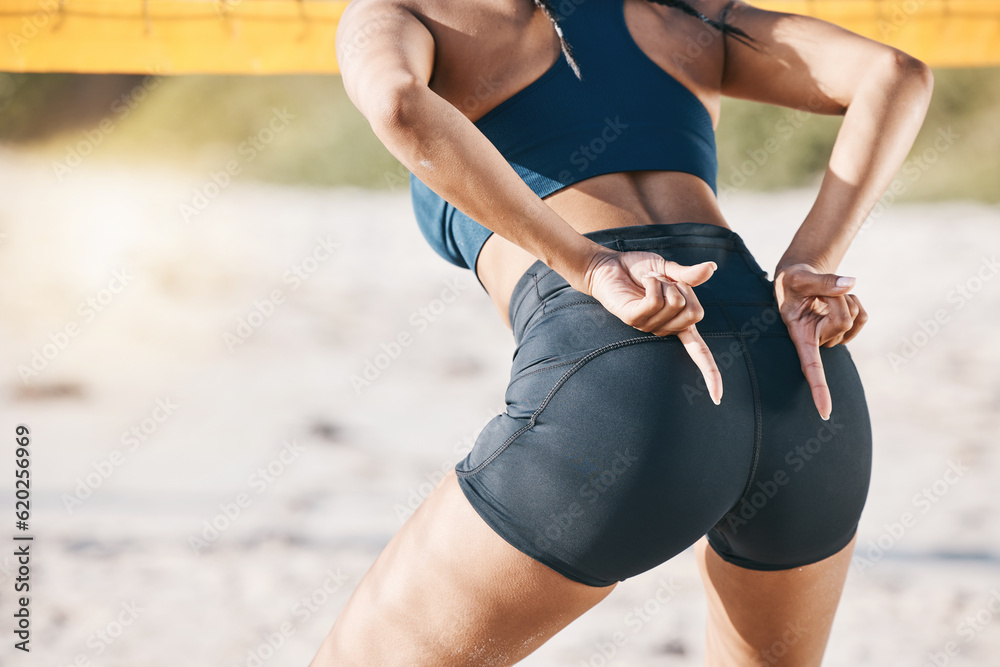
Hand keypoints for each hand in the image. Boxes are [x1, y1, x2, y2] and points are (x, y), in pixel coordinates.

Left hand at [583, 249, 722, 404]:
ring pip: (675, 304)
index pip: (699, 354)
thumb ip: (690, 275)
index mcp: (678, 322)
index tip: (718, 398)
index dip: (710, 374)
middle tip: (664, 282)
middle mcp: (664, 329)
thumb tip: (712, 268)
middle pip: (694, 313)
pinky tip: (645, 281)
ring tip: (649, 281)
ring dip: (665, 283)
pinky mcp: (632, 318)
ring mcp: (647, 326)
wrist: (609, 264)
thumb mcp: (669, 270)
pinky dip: (654, 285)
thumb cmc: (638, 270)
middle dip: (684, 289)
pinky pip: (656, 301)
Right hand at [773, 263, 868, 419]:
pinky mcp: (848, 329)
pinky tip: (838, 299)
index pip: (810, 366)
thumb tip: (850, 283)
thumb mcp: (800, 276)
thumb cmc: (793, 280)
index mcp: (800, 336)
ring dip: (845, 300)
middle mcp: (818, 342)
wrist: (801, 279)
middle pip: (843, 322)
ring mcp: (834, 337)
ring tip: (825, 296)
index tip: (824, 413)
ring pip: (854, 318)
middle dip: (836, 299)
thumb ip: (823, 281)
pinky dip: (855, 302)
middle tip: (818, 292)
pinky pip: (864, 317)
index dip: (819, 388)